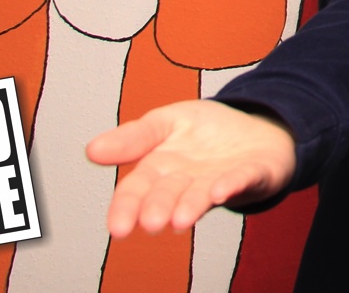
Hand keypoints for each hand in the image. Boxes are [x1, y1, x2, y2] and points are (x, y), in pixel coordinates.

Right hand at [85, 99, 297, 236]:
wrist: (256, 126)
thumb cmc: (205, 130)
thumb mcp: (164, 122)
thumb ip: (133, 137)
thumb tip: (92, 150)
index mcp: (161, 168)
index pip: (137, 190)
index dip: (126, 207)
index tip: (117, 227)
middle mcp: (188, 182)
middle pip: (168, 195)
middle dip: (159, 208)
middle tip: (151, 222)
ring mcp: (220, 179)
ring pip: (202, 195)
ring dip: (192, 206)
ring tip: (181, 219)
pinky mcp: (254, 173)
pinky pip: (243, 179)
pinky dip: (233, 185)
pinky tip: (222, 191)